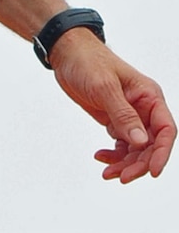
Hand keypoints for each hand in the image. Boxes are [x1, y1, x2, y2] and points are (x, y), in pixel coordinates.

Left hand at [49, 30, 175, 181]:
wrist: (68, 55)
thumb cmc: (88, 62)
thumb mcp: (105, 88)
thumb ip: (123, 115)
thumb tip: (140, 141)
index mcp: (150, 97)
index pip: (165, 130)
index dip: (161, 153)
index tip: (152, 172)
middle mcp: (144, 108)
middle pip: (151, 145)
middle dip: (138, 163)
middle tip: (120, 177)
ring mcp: (130, 115)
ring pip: (136, 148)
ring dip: (124, 163)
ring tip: (107, 172)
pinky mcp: (115, 120)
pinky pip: (121, 144)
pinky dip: (113, 155)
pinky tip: (100, 157)